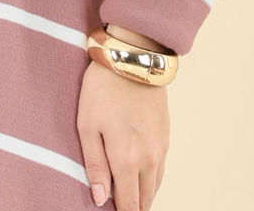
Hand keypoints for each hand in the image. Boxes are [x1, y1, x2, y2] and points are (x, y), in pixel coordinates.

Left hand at [77, 57, 169, 209]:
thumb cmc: (102, 90)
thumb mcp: (87, 125)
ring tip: (128, 195)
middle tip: (119, 204)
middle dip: (133, 206)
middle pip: (145, 200)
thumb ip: (94, 165)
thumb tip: (101, 199)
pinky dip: (151, 178)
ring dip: (143, 194)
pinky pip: (161, 168)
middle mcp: (149, 159)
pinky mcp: (166, 136)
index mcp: (127, 160)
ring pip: (155, 186)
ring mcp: (161, 148)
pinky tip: (139, 174)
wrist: (132, 58)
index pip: (129, 205)